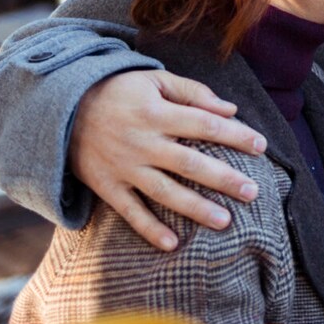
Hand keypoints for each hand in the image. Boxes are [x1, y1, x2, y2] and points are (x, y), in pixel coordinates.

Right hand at [70, 70, 267, 250]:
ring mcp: (124, 167)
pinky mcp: (107, 186)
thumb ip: (193, 92)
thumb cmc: (117, 90)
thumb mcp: (153, 80)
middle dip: (223, 178)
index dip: (235, 135)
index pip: (205, 125)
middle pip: (190, 163)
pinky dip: (149, 229)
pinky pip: (130, 212)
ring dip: (195, 208)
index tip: (262, 146)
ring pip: (165, 192)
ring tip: (225, 222)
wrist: (61, 107)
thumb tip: (230, 110)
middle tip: (253, 192)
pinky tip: (173, 244)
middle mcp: (142, 142)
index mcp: (157, 113)